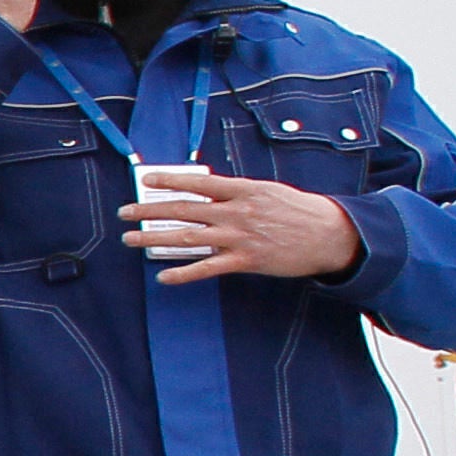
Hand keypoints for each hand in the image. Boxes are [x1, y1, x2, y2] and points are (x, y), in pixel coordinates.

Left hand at [124, 165, 363, 285]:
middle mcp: (237, 211)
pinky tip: (163, 276)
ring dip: (155, 239)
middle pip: (184, 210)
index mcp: (243, 190)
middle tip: (125, 213)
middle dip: (149, 210)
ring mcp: (240, 236)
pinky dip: (183, 273)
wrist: (331, 234)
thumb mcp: (268, 192)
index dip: (170, 179)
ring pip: (188, 237)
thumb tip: (207, 193)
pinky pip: (208, 268)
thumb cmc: (299, 211)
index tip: (146, 179)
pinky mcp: (246, 260)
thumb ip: (237, 193)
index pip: (199, 182)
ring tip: (131, 239)